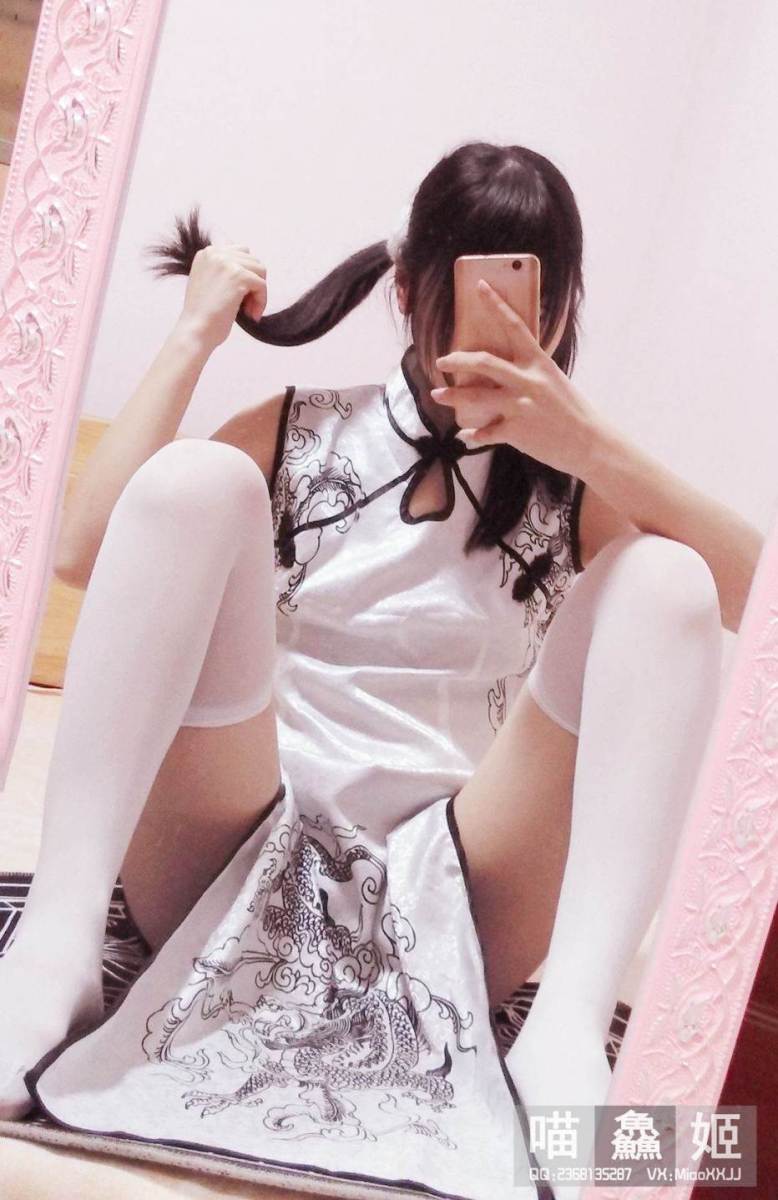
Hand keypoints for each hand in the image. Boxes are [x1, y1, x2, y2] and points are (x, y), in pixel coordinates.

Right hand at [178, 242, 267, 351]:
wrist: (195, 331)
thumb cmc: (203, 315)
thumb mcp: (209, 283)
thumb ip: (224, 272)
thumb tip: (252, 270)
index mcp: (207, 253)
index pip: (240, 252)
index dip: (246, 275)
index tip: (242, 296)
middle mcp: (215, 253)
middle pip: (252, 260)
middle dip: (254, 284)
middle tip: (247, 306)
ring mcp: (227, 263)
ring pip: (260, 271)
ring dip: (258, 293)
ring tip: (249, 311)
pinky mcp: (239, 276)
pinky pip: (262, 285)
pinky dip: (261, 301)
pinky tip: (252, 315)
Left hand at [431, 278, 600, 478]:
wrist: (589, 442)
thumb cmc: (572, 411)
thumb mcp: (553, 381)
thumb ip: (530, 374)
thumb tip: (507, 371)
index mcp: (538, 363)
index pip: (515, 326)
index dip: (496, 304)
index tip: (479, 286)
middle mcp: (527, 381)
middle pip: (484, 362)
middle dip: (457, 359)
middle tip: (442, 360)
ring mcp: (519, 406)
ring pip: (476, 397)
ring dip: (452, 395)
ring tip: (437, 394)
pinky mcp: (515, 431)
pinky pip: (484, 431)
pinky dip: (473, 434)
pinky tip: (466, 434)